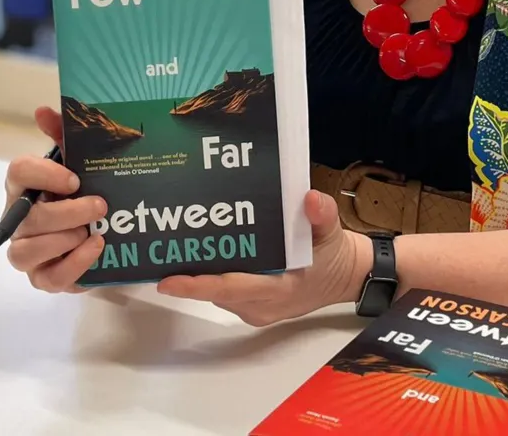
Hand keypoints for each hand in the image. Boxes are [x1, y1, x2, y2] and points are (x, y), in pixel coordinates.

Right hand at [3, 106, 106, 292]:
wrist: (102, 233)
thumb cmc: (82, 194)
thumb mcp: (79, 164)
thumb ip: (64, 136)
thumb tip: (43, 110)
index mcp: (24, 186)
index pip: (18, 172)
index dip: (43, 174)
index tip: (75, 179)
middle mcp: (18, 220)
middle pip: (29, 217)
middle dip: (67, 212)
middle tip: (100, 206)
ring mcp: (26, 251)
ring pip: (28, 251)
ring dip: (64, 240)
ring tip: (94, 232)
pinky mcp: (42, 278)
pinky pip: (50, 279)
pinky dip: (75, 264)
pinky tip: (96, 248)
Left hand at [156, 190, 369, 326]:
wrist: (347, 277)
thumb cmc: (335, 256)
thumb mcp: (333, 233)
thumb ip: (322, 216)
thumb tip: (309, 198)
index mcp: (280, 290)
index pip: (231, 289)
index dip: (198, 286)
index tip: (167, 281)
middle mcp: (262, 306)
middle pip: (217, 291)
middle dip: (188, 274)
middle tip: (160, 249)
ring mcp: (256, 309)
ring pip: (218, 293)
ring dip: (198, 274)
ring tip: (175, 246)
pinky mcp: (253, 305)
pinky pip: (226, 292)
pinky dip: (212, 275)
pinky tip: (201, 253)